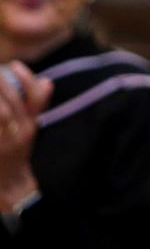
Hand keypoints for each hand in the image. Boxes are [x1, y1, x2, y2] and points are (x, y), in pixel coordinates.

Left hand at [0, 62, 49, 206]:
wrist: (8, 184)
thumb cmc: (17, 152)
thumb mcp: (30, 128)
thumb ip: (36, 104)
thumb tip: (46, 81)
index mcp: (31, 125)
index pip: (35, 97)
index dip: (26, 79)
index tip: (15, 64)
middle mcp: (21, 132)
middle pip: (13, 102)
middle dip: (2, 84)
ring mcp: (6, 142)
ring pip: (2, 113)